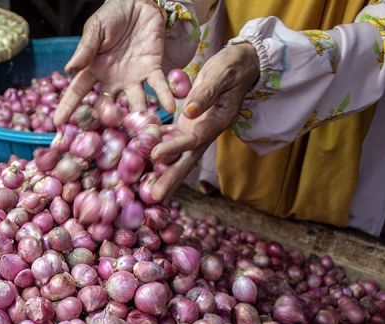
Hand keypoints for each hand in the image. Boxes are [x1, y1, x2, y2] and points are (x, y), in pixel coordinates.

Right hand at [53, 0, 173, 125]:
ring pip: (134, 102)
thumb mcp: (95, 29)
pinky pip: (159, 86)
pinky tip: (169, 108)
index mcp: (94, 70)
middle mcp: (112, 80)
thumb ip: (85, 49)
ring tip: (142, 132)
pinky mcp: (153, 69)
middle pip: (107, 106)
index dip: (68, 107)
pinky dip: (165, 96)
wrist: (138, 1)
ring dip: (139, 117)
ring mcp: (133, 78)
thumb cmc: (112, 14)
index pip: (78, 92)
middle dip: (106, 123)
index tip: (58, 124)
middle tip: (105, 141)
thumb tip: (69, 69)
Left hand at [149, 42, 259, 201]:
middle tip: (155, 196)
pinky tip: (146, 166)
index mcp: (217, 122)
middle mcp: (206, 132)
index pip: (193, 139)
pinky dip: (160, 156)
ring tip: (149, 191)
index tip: (155, 154)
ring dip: (165, 174)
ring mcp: (196, 131)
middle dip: (171, 178)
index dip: (174, 148)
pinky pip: (173, 144)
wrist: (239, 65)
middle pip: (187, 159)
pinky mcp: (187, 126)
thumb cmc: (231, 67)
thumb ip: (206, 93)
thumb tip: (190, 111)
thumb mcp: (221, 75)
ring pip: (180, 157)